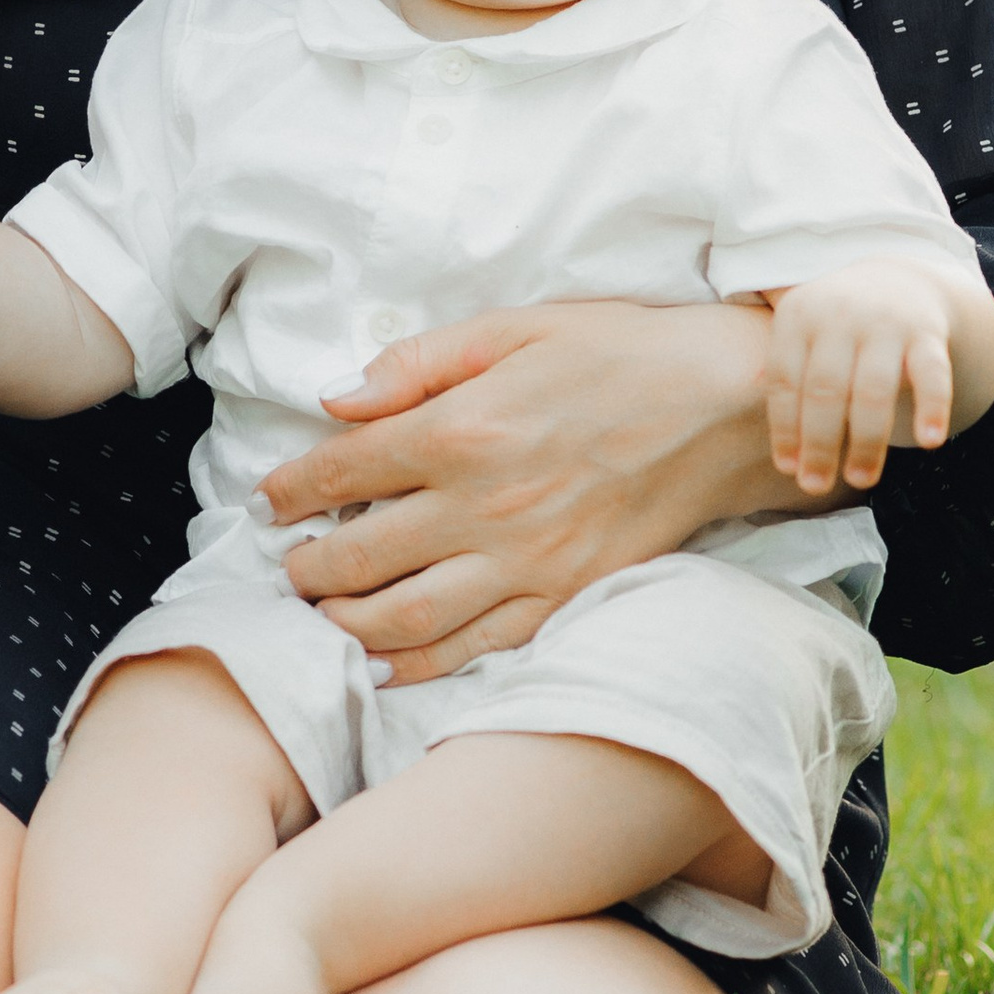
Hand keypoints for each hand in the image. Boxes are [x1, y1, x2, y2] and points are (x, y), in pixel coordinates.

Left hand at [261, 297, 785, 683]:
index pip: (345, 470)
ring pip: (407, 618)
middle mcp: (485, 506)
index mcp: (463, 430)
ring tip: (321, 616)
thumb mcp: (514, 327)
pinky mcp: (566, 597)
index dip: (292, 490)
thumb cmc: (619, 354)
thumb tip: (337, 398)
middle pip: (360, 556)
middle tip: (286, 568)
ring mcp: (527, 562)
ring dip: (346, 624)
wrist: (724, 405)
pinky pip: (478, 647)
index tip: (269, 499)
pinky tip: (386, 665)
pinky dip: (421, 665)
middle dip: (306, 569)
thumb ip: (418, 363)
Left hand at [763, 263, 960, 495]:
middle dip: (820, 443)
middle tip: (815, 485)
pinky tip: (929, 443)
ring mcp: (885, 322)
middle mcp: (839, 314)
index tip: (787, 468)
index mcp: (798, 315)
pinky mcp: (927, 333)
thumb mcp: (800, 329)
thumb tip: (757, 425)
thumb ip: (779, 369)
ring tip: (861, 480)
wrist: (902, 281)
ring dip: (866, 441)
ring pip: (874, 390)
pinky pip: (932, 374)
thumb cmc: (836, 323)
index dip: (785, 428)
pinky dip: (932, 408)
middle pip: (825, 389)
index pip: (784, 380)